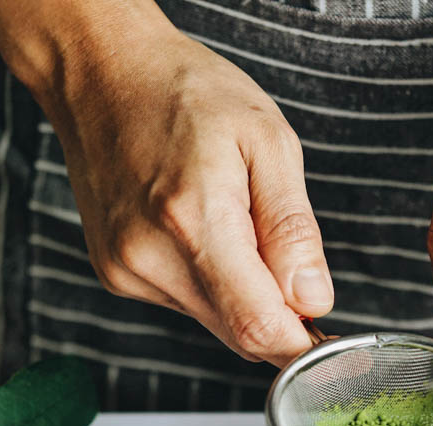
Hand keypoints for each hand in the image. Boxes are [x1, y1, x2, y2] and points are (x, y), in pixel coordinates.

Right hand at [0, 0, 332, 366]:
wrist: (102, 73)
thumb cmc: (187, 93)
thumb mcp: (268, 141)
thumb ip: (293, 229)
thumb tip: (313, 300)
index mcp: (193, 220)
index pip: (259, 327)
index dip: (305, 344)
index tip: (330, 333)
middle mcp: (150, 257)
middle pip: (240, 335)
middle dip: (279, 314)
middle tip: (290, 262)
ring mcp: (127, 271)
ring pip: (215, 323)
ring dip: (243, 295)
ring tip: (234, 223)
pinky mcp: (116, 276)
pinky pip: (186, 304)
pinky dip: (211, 283)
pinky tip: (201, 229)